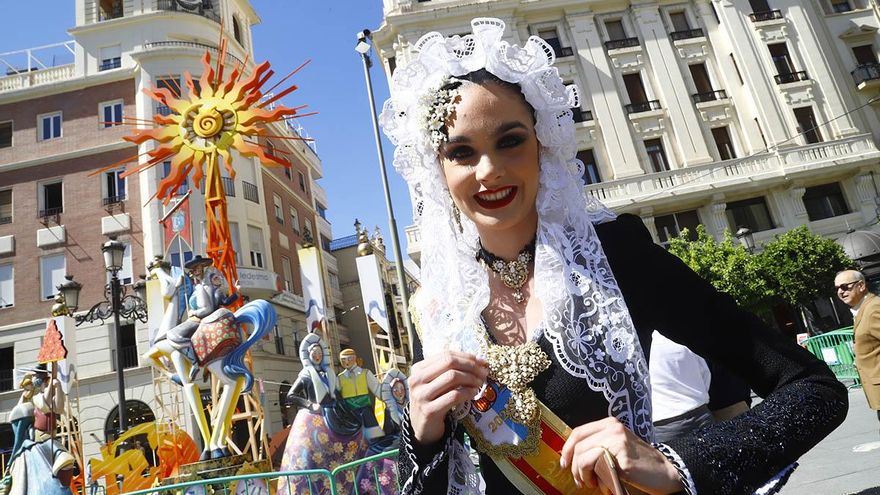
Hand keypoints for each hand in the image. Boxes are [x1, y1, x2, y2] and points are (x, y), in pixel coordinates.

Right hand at [409, 351, 488, 445]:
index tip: (481, 361)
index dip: (466, 357)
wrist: (422, 427)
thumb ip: (450, 371)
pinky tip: (474, 393)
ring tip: (480, 383)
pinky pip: (454, 396)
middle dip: (470, 366)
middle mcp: (417, 380)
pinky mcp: (429, 410)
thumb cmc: (433, 401)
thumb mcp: (436, 383)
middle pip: (449, 363)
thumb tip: (478, 361)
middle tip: (483, 373)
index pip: (445, 355)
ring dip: (471, 378)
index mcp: (418, 369)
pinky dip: (468, 392)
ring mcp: (421, 395)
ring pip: (452, 377)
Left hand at [559, 417, 682, 494]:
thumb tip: (570, 456)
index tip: (565, 463)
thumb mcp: (616, 446)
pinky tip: (601, 484)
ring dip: (582, 474)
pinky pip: (595, 466)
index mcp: (610, 423)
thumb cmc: (638, 463)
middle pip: (579, 445)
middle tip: (580, 480)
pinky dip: (592, 477)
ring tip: (591, 483)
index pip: (578, 432)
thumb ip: (598, 445)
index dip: (568, 449)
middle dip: (574, 466)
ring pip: (583, 456)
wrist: (664, 473)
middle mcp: (613, 428)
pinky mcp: (621, 456)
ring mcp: (617, 441)